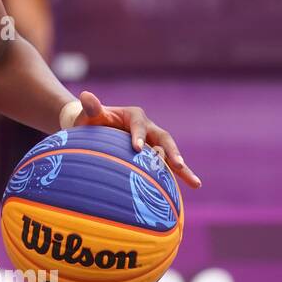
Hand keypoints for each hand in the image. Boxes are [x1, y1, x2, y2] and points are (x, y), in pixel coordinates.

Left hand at [73, 90, 201, 187]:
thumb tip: (85, 96)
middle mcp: (148, 127)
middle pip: (164, 138)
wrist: (93, 130)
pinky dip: (180, 174)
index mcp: (134, 116)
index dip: (139, 136)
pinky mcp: (153, 154)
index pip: (139, 125)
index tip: (137, 149)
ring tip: (196, 183)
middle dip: (171, 151)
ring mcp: (153, 142)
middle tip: (177, 164)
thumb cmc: (89, 122)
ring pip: (170, 153)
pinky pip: (167, 165)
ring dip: (183, 167)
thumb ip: (91, 108)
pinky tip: (194, 184)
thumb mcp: (89, 114)